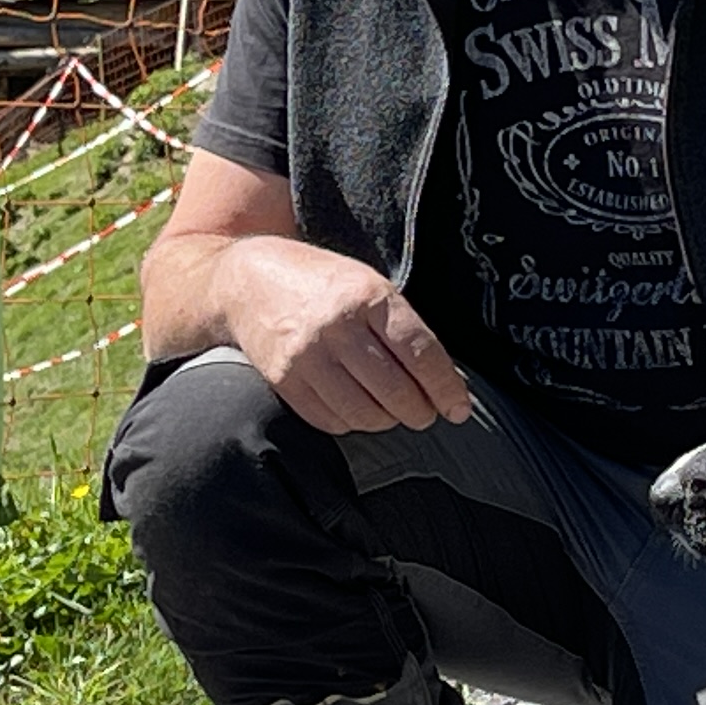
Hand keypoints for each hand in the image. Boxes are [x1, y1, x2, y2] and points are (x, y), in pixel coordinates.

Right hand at [221, 240, 473, 434]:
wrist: (247, 282)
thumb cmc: (322, 284)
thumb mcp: (369, 286)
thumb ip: (404, 328)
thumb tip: (446, 381)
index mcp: (368, 297)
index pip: (420, 353)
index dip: (446, 388)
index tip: (458, 408)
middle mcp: (337, 327)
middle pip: (396, 391)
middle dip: (420, 412)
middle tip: (425, 413)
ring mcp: (307, 356)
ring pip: (365, 413)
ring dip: (387, 421)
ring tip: (391, 411)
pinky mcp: (284, 381)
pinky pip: (331, 420)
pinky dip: (352, 423)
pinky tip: (357, 408)